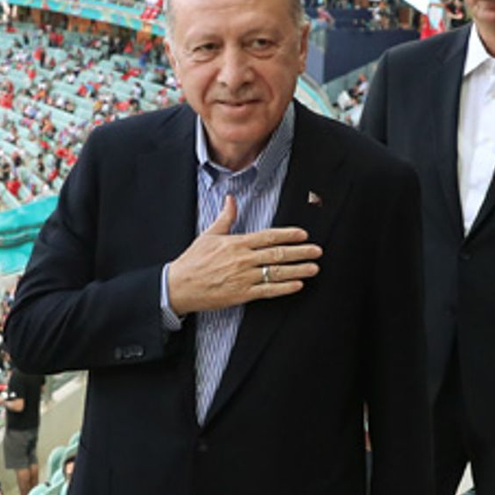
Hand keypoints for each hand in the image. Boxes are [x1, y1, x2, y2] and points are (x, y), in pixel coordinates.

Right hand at [165, 195, 320, 315]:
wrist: (178, 286)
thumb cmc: (192, 261)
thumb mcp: (207, 235)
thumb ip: (225, 218)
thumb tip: (231, 199)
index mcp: (236, 244)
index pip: (268, 237)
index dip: (288, 235)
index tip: (303, 234)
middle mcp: (242, 260)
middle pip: (277, 254)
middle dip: (300, 252)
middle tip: (316, 250)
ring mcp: (243, 278)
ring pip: (276, 272)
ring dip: (298, 270)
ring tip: (313, 268)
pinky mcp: (242, 295)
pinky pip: (268, 291)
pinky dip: (284, 288)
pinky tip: (297, 285)